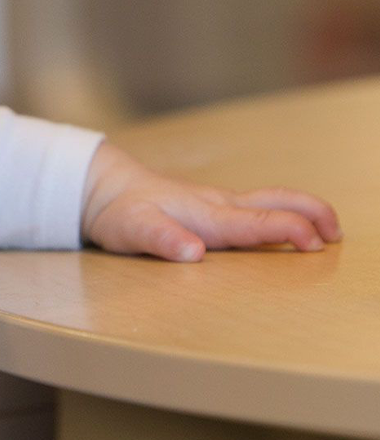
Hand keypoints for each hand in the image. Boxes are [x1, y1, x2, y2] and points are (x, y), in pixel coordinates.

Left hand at [81, 142, 341, 261]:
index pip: (256, 222)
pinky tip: (285, 228)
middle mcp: (217, 205)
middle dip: (311, 213)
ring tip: (327, 230)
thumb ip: (161, 240)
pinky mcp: (210, 206)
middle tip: (336, 235)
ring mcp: (215, 203)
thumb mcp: (131, 230)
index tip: (315, 244)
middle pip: (274, 201)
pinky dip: (282, 213)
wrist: (103, 187)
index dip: (289, 231)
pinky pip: (255, 206)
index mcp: (205, 215)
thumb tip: (195, 253)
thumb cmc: (118, 212)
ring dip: (301, 211)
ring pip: (267, 200)